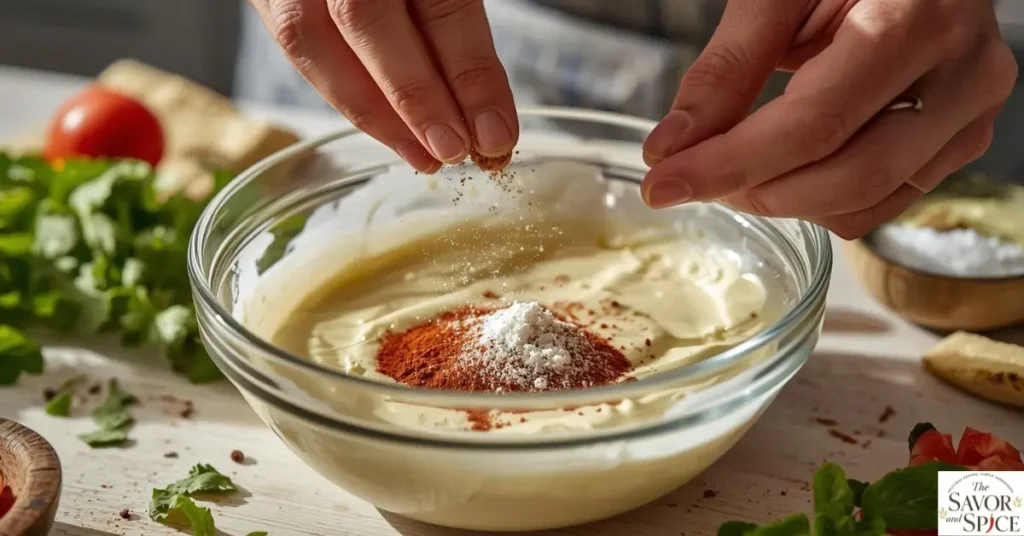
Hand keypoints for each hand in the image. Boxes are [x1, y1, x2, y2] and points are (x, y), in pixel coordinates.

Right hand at [248, 0, 517, 172]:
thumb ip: (453, 11)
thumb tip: (483, 99)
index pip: (442, 3)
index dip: (472, 73)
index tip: (498, 132)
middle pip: (369, 21)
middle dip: (416, 99)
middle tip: (455, 152)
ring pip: (314, 40)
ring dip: (372, 112)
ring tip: (422, 156)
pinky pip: (292, 41)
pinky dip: (339, 90)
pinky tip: (381, 124)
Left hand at [641, 0, 1017, 238]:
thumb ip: (727, 67)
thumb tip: (671, 147)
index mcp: (918, 20)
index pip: (813, 125)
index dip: (729, 164)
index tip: (663, 183)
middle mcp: (962, 77)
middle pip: (844, 177)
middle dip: (752, 190)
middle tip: (689, 178)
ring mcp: (968, 116)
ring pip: (863, 202)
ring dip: (781, 202)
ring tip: (732, 168)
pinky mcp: (960, 143)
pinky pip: (881, 204)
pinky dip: (818, 203)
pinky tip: (782, 171)